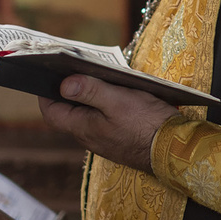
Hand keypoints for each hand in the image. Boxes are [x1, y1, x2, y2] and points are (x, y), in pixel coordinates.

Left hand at [38, 75, 180, 171]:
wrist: (175, 150)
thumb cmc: (147, 123)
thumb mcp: (118, 100)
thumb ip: (90, 91)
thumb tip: (63, 84)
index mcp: (84, 128)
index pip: (52, 113)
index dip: (45, 95)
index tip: (46, 75)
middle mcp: (90, 137)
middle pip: (68, 114)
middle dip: (67, 92)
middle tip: (72, 70)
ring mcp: (105, 141)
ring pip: (87, 117)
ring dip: (87, 98)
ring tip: (95, 76)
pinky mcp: (120, 140)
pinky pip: (104, 121)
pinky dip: (103, 106)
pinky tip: (116, 94)